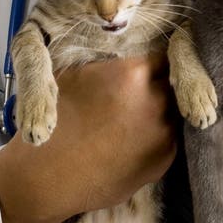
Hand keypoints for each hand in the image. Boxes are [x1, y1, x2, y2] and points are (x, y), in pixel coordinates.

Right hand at [0, 52, 176, 222]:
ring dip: (160, 108)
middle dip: (159, 82)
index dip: (153, 58)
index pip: (163, 53)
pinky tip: (132, 137)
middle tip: (139, 88)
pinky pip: (168, 136)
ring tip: (134, 114)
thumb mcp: (76, 73)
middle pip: (171, 81)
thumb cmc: (57, 121)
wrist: (49, 176)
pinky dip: (156, 133)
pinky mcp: (165, 160)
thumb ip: (110, 59)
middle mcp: (156, 101)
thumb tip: (126, 46)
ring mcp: (164, 132)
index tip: (146, 62)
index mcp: (135, 74)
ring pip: (173, 108)